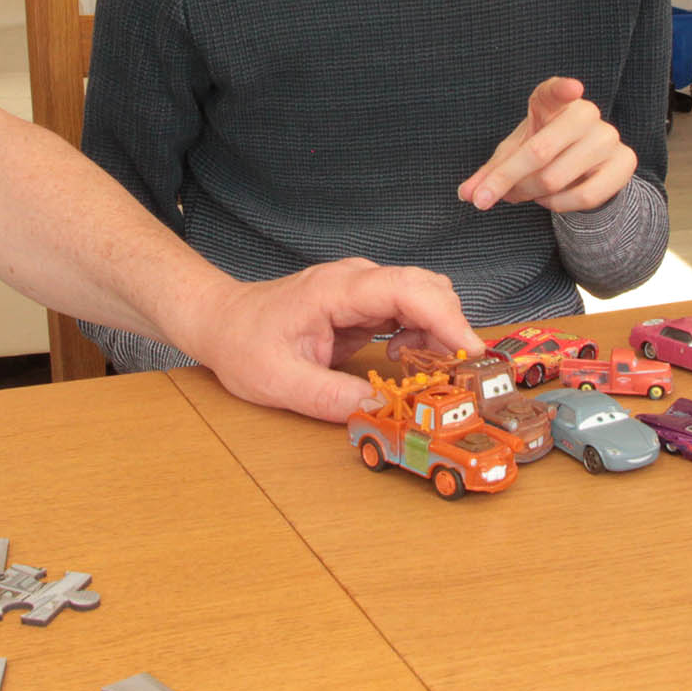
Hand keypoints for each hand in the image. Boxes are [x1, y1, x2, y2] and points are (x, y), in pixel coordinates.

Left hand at [185, 258, 485, 421]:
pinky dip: (423, 334)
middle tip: (457, 375)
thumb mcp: (279, 382)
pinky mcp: (364, 303)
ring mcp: (362, 288)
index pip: (406, 289)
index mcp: (335, 290)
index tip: (469, 352)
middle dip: (450, 329)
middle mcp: (356, 280)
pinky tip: (405, 358)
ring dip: (438, 333)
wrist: (222, 321)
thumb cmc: (243, 343)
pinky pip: (410, 310)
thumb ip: (331, 399)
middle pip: (426, 288)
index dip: (444, 318)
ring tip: (427, 372)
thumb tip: (382, 410)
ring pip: (425, 297)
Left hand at [458, 76, 635, 213]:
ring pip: (555, 178)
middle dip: (508, 180)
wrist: (585, 163)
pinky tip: (552, 200)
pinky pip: (583, 196)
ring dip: (531, 195)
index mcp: (552, 102)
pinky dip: (558, 205)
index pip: (555, 91)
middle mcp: (584, 113)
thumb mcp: (511, 155)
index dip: (563, 88)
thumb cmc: (542, 150)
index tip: (572, 88)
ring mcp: (608, 137)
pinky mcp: (625, 161)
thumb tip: (466, 194)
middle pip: (540, 151)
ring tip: (527, 194)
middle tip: (492, 197)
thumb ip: (489, 173)